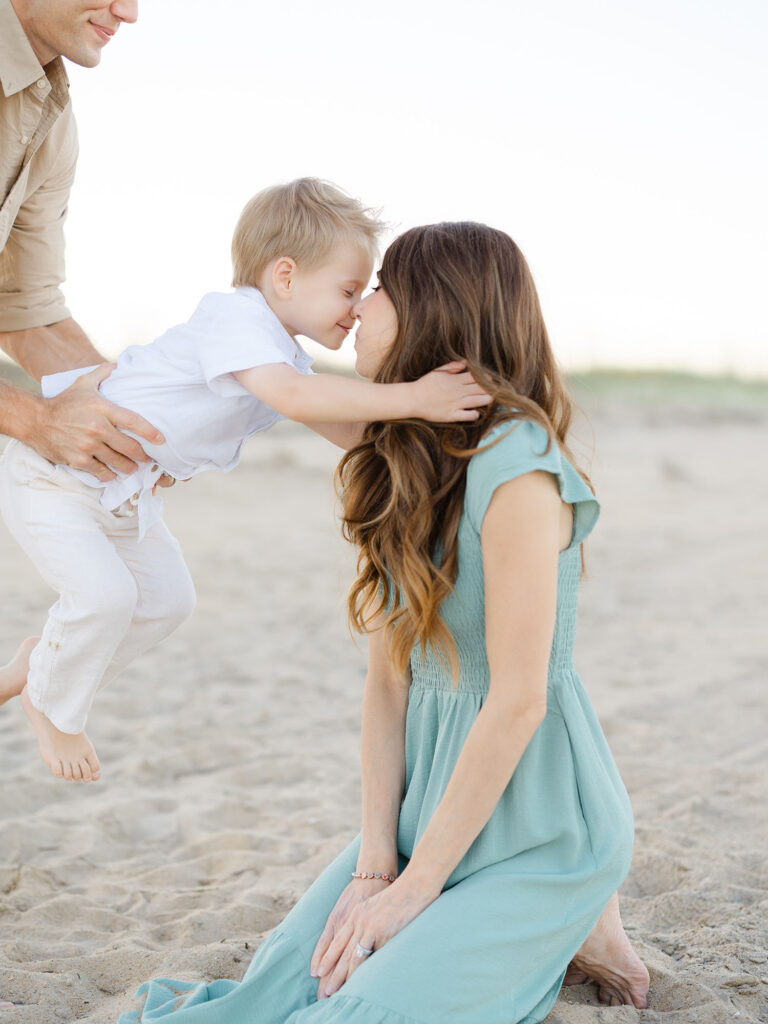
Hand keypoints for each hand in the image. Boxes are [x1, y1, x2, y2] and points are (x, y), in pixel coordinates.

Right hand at [27, 364, 164, 481]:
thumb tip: (117, 365)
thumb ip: (102, 373)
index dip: (150, 432)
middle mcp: (96, 427)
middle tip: (148, 459)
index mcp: (101, 408)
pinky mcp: (78, 459)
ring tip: (133, 468)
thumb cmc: (63, 403)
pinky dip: (109, 474)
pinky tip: (113, 474)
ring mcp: (87, 445)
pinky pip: (101, 471)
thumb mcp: (83, 384)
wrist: (35, 420)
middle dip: (142, 455)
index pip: (133, 421)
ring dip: (128, 467)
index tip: (161, 439)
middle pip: (129, 446)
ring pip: (118, 462)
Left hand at [312, 879, 435, 999]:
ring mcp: (367, 927)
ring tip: (333, 991)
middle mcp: (357, 920)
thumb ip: (366, 921)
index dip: (326, 958)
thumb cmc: (397, 895)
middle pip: (339, 951)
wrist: (412, 884)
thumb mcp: (374, 905)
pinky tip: (355, 983)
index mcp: (355, 914)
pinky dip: (359, 971)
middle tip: (322, 992)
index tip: (317, 973)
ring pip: (349, 956)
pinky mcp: (379, 932)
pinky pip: (367, 955)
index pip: (335, 940)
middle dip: (329, 973)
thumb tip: (364, 941)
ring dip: (340, 976)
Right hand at [415, 361, 491, 422]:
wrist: (413, 399)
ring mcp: (455, 404)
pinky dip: (475, 414)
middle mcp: (457, 391)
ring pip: (478, 401)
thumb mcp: (438, 371)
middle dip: (490, 388)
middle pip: (480, 388)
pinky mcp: (452, 415)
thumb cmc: (425, 384)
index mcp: (454, 380)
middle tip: (495, 389)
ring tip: (490, 399)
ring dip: (487, 400)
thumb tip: (465, 363)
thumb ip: (452, 366)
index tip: (489, 379)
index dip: (485, 378)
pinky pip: (468, 416)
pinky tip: (476, 412)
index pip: (476, 377)